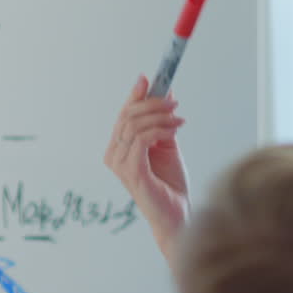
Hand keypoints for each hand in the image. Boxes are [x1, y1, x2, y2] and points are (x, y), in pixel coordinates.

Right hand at [103, 75, 189, 259]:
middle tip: (173, 101)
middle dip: (152, 103)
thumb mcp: (167, 144)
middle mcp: (114, 155)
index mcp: (119, 148)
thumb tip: (167, 92)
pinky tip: (174, 130)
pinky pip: (142, 140)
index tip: (149, 78)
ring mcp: (120, 165)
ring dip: (160, 116)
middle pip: (127, 116)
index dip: (135, 95)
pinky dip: (160, 129)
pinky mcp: (132, 172)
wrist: (178, 214)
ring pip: (134, 125)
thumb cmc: (170, 183)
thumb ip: (163, 121)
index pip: (124, 115)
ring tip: (178, 118)